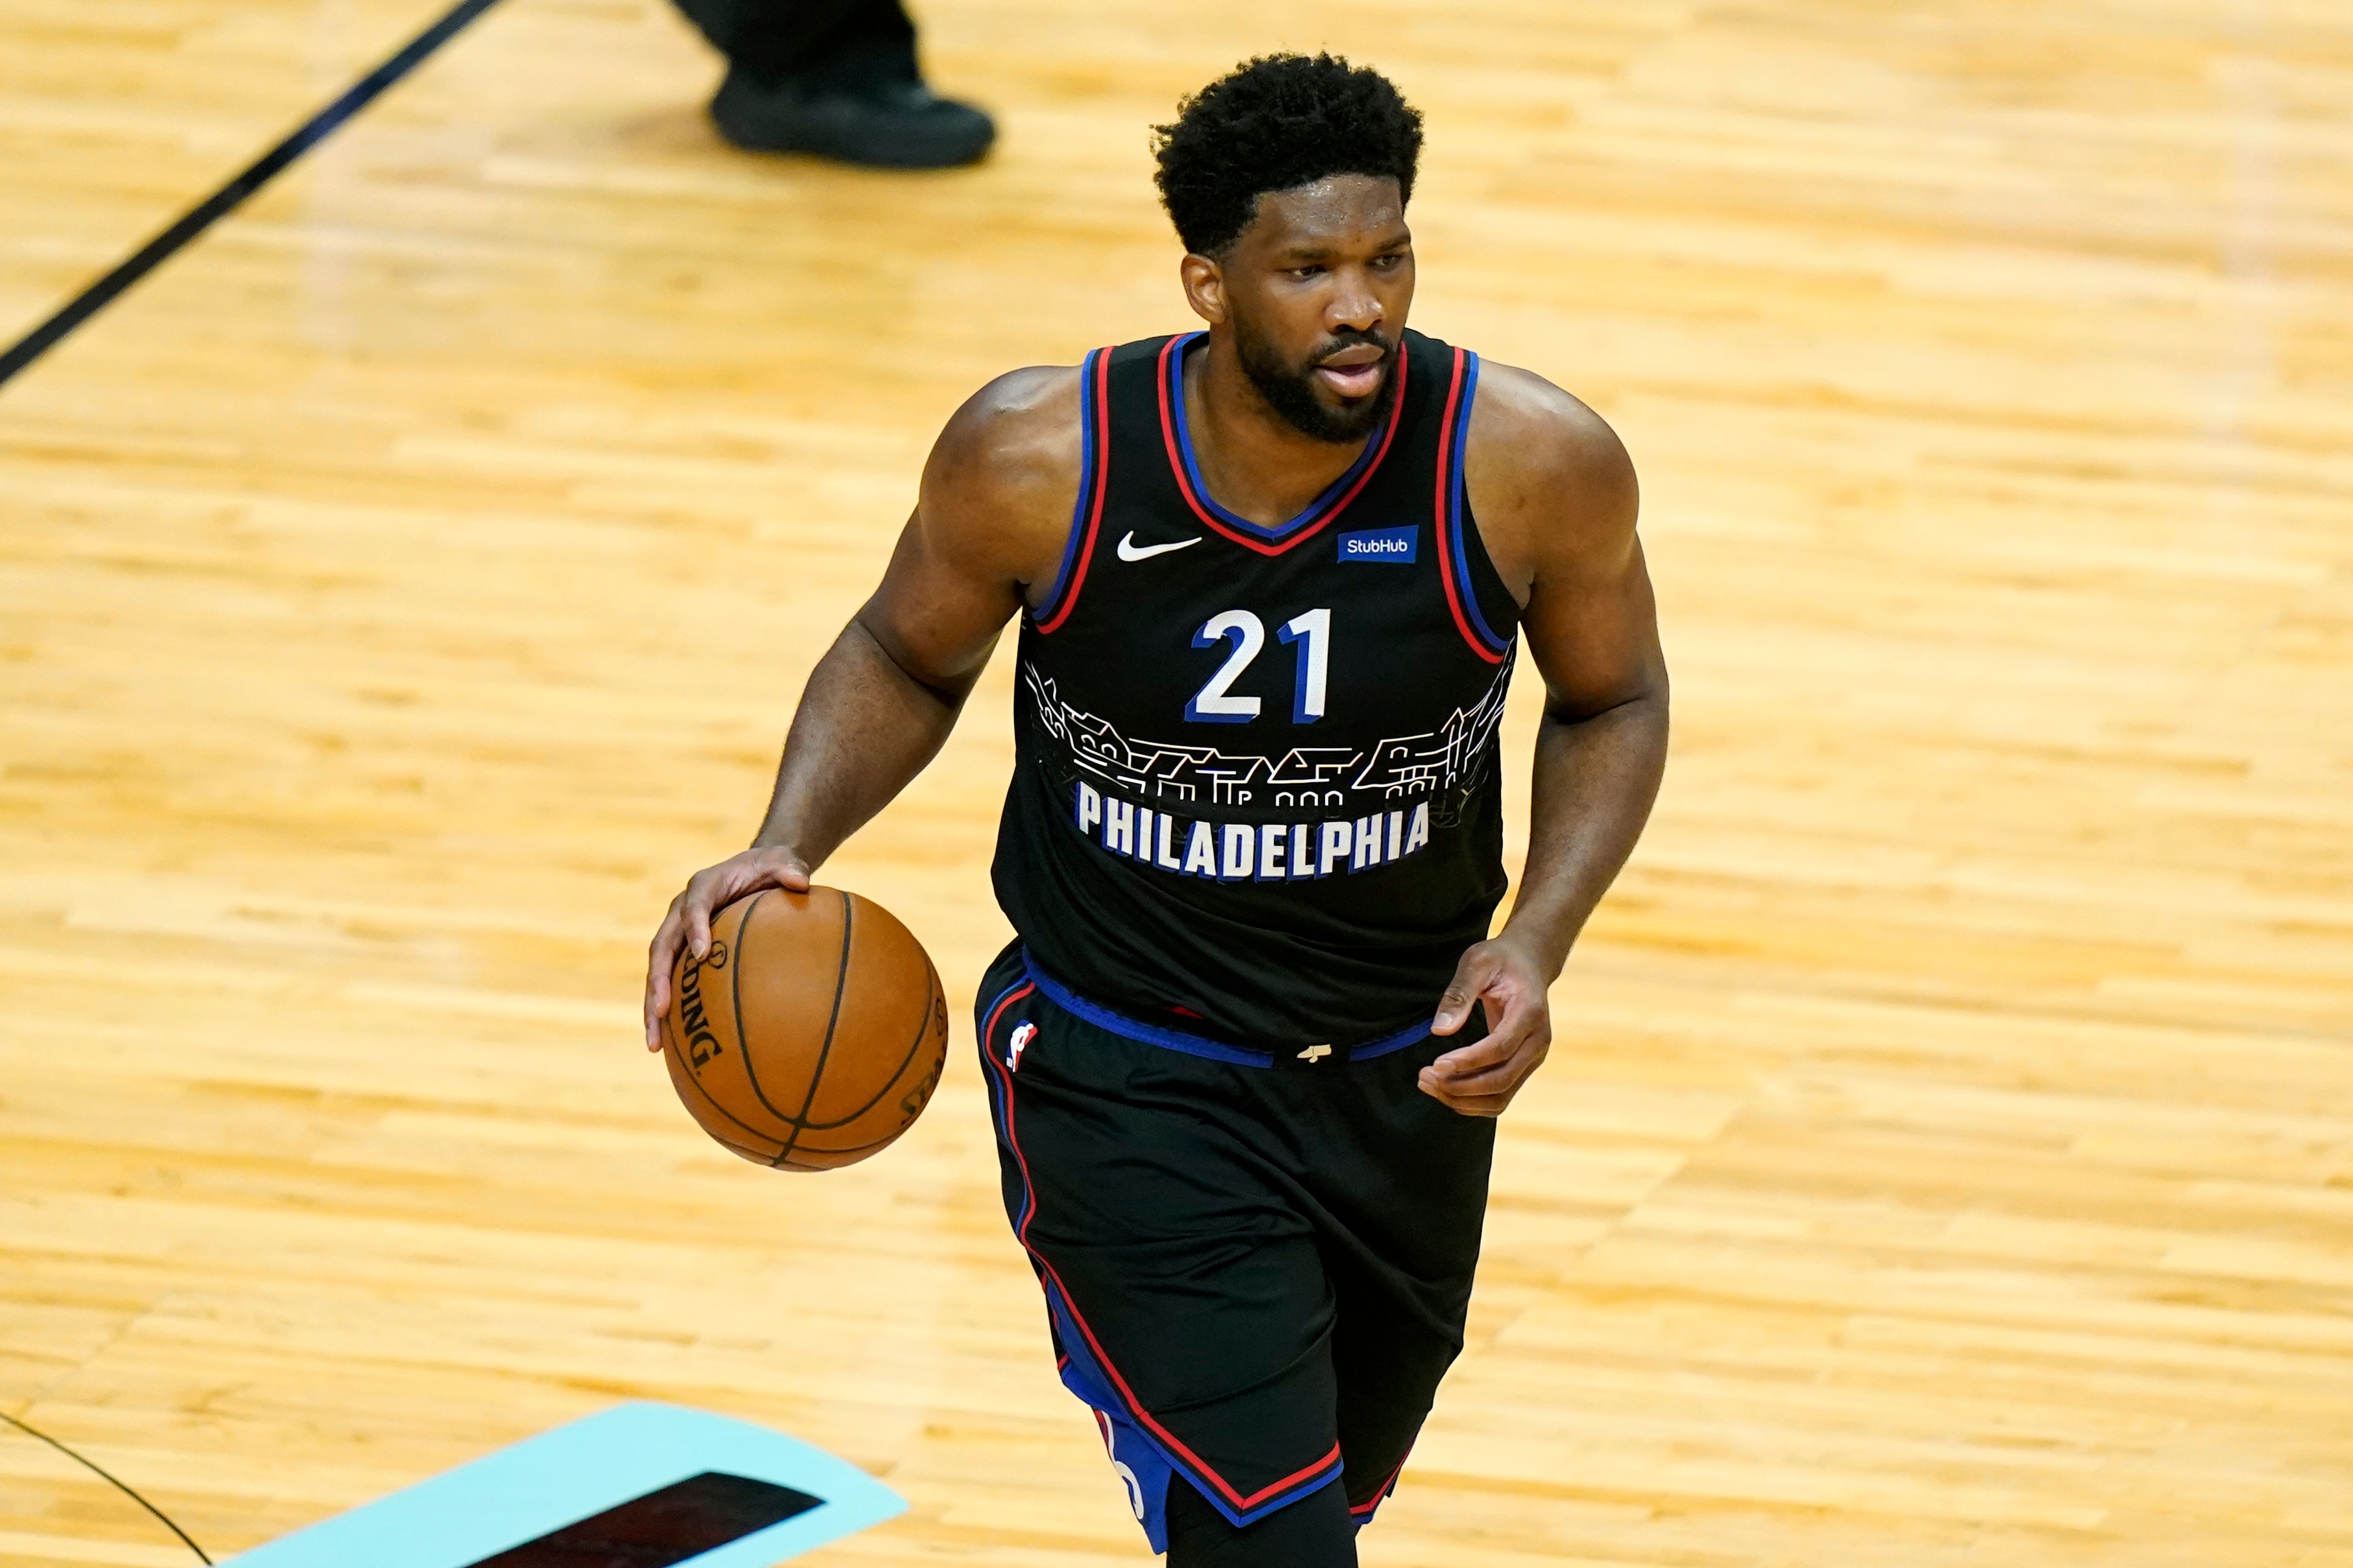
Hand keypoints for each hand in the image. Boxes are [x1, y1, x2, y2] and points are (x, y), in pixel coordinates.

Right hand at [644, 847, 810, 1050]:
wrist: (755, 871)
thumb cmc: (771, 868)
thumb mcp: (783, 862)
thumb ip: (789, 868)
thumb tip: (801, 882)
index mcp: (704, 886)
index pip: (694, 905)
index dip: (695, 927)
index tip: (701, 954)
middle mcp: (682, 910)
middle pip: (662, 946)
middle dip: (658, 980)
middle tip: (661, 1011)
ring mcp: (679, 933)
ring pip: (659, 971)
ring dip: (654, 1006)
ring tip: (654, 1044)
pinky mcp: (684, 951)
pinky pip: (672, 982)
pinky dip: (669, 1012)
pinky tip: (672, 1047)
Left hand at [1418, 932, 1555, 1116]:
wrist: (1528, 963)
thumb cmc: (1500, 960)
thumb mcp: (1477, 962)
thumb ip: (1459, 994)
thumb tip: (1439, 1030)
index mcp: (1530, 1012)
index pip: (1499, 1049)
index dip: (1467, 1061)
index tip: (1435, 1064)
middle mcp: (1538, 1041)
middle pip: (1501, 1079)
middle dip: (1460, 1086)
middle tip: (1424, 1077)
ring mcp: (1533, 1057)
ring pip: (1500, 1096)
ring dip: (1463, 1099)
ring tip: (1428, 1085)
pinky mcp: (1524, 1067)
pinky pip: (1500, 1096)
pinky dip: (1472, 1102)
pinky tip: (1445, 1090)